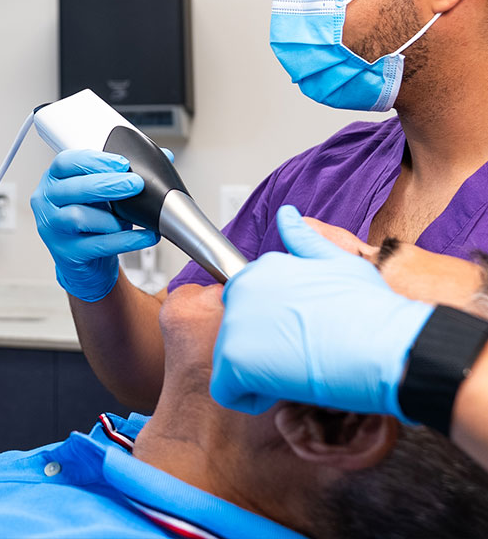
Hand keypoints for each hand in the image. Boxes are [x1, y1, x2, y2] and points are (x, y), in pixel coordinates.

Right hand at [30, 148, 159, 301]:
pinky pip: (98, 244)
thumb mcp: (103, 193)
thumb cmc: (92, 221)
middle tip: (135, 183)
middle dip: (108, 184)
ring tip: (131, 217)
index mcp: (53, 180)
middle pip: (73, 189)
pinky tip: (145, 235)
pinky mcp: (68, 253)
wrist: (86, 261)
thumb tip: (164, 156)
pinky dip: (126, 240)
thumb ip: (125, 173)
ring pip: (79, 217)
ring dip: (112, 216)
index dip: (93, 160)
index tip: (121, 163)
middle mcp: (47, 202)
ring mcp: (53, 229)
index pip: (64, 163)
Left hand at [210, 204, 432, 416]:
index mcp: (263, 267)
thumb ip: (305, 241)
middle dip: (259, 348)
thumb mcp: (339, 262)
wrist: (390, 347)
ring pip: (229, 360)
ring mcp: (236, 322)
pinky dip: (249, 399)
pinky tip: (281, 392)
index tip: (296, 337)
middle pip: (235, 331)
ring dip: (257, 373)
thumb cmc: (373, 311)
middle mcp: (243, 288)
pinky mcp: (235, 359)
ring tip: (297, 373)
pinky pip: (226, 390)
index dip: (269, 326)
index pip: (246, 303)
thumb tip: (286, 216)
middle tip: (298, 358)